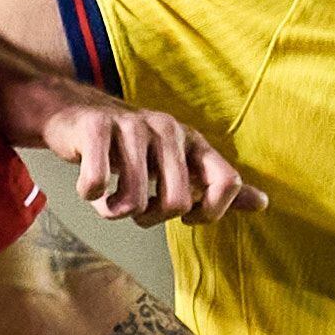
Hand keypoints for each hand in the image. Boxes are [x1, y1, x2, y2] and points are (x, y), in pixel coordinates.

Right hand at [40, 96, 265, 225]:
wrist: (72, 115)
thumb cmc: (128, 150)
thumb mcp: (177, 164)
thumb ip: (216, 184)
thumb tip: (263, 203)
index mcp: (191, 141)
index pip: (227, 181)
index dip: (210, 212)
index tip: (187, 217)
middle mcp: (167, 129)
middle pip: (176, 202)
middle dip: (152, 219)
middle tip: (137, 210)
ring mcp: (132, 126)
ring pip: (134, 200)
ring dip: (116, 211)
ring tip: (111, 199)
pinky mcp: (96, 128)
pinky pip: (97, 185)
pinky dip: (91, 197)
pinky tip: (91, 187)